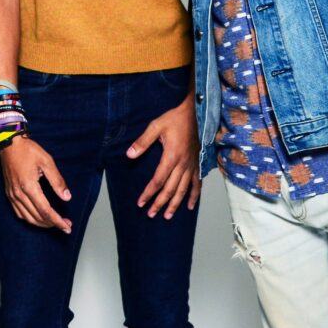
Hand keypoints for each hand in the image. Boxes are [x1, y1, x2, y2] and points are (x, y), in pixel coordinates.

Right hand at [0, 135, 71, 230]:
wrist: (9, 144)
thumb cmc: (28, 150)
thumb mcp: (47, 162)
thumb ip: (57, 181)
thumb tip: (67, 197)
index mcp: (29, 186)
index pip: (45, 211)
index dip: (57, 221)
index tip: (67, 227)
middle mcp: (19, 194)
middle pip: (37, 217)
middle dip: (53, 224)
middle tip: (65, 225)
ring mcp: (12, 194)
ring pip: (28, 217)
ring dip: (42, 223)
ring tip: (54, 223)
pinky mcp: (9, 193)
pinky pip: (19, 212)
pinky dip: (30, 219)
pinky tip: (38, 218)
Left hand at [128, 96, 201, 218]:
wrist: (196, 112)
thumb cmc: (174, 118)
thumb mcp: (155, 126)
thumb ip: (142, 142)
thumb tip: (129, 155)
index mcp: (172, 156)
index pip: (158, 181)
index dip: (149, 193)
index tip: (141, 203)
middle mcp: (183, 164)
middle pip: (170, 189)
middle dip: (160, 203)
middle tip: (151, 214)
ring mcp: (192, 165)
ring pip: (183, 189)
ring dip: (175, 204)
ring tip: (167, 215)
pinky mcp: (197, 163)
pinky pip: (197, 183)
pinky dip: (194, 196)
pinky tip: (190, 206)